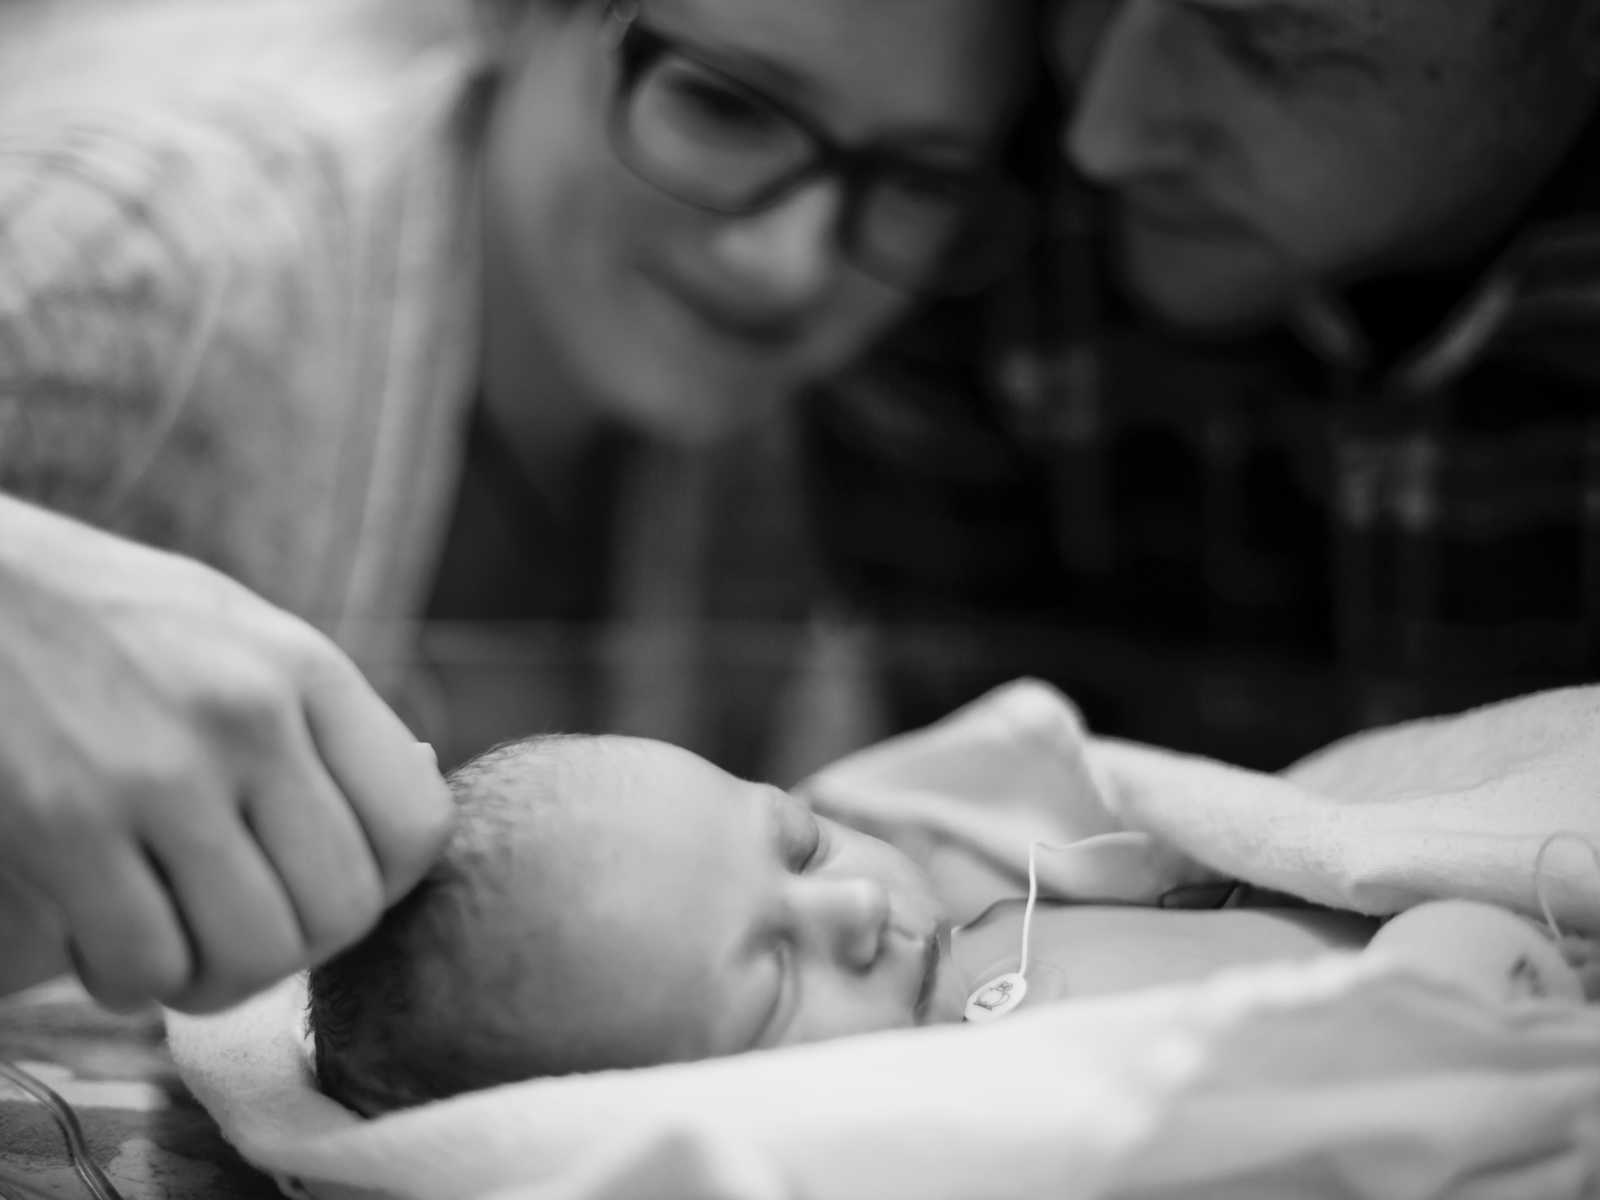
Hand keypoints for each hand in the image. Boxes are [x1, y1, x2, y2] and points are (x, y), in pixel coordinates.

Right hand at [0, 497, 453, 1011]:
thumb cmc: (117, 623)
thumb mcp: (246, 635)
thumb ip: (328, 722)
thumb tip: (420, 797)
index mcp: (305, 668)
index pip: (419, 825)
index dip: (388, 882)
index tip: (332, 878)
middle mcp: (248, 718)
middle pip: (343, 911)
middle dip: (302, 945)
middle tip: (248, 922)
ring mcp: (156, 773)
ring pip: (254, 956)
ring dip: (219, 977)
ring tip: (182, 939)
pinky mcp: (61, 826)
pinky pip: (144, 967)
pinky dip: (132, 979)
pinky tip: (109, 935)